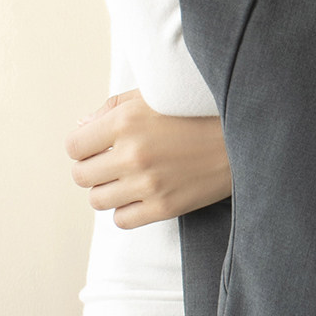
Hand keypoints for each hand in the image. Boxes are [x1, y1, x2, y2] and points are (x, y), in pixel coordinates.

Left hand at [64, 89, 231, 228]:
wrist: (242, 136)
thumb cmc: (195, 111)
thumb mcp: (152, 95)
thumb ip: (112, 109)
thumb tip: (81, 129)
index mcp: (126, 121)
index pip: (73, 146)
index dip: (83, 147)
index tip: (97, 147)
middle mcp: (132, 153)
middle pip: (81, 176)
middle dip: (92, 169)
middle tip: (111, 163)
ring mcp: (148, 183)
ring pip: (97, 200)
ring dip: (108, 191)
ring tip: (126, 179)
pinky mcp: (164, 206)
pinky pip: (121, 220)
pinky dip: (126, 209)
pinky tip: (142, 194)